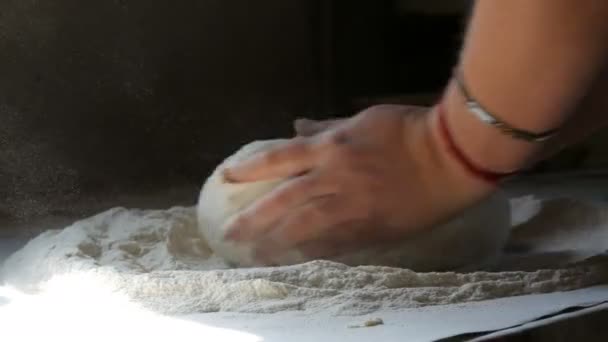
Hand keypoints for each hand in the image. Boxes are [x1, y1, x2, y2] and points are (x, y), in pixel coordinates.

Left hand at [223, 105, 492, 264]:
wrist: (450, 158)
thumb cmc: (407, 130)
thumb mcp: (363, 118)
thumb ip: (327, 125)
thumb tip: (297, 125)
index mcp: (330, 149)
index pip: (278, 159)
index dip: (249, 169)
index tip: (227, 178)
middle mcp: (333, 180)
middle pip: (283, 203)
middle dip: (253, 219)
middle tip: (230, 234)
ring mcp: (351, 208)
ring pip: (304, 229)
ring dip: (276, 242)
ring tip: (255, 254)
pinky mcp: (370, 230)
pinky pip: (335, 245)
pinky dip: (313, 252)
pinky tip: (297, 260)